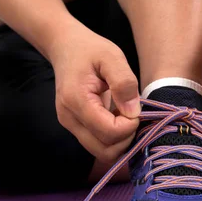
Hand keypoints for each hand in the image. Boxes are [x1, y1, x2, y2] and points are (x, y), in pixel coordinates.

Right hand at [49, 22, 139, 161]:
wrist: (66, 48)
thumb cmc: (90, 50)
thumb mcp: (111, 57)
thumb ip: (123, 83)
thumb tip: (133, 112)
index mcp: (76, 100)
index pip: (109, 133)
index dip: (130, 126)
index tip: (135, 107)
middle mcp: (69, 118)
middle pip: (104, 151)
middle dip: (126, 138)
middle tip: (133, 114)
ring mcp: (70, 125)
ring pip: (102, 152)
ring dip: (120, 140)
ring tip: (125, 115)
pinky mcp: (75, 128)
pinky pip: (98, 144)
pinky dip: (113, 138)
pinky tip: (117, 117)